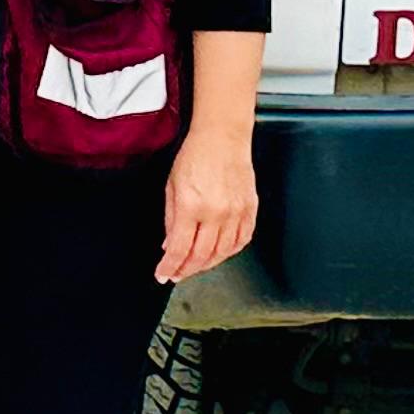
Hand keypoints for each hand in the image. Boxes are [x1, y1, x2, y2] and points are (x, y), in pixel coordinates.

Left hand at [157, 123, 257, 285]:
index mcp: (191, 206)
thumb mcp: (172, 187)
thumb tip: (170, 246)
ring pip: (223, 252)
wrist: (223, 138)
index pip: (180, 249)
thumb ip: (171, 220)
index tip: (163, 274)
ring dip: (207, 265)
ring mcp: (236, 212)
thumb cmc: (195, 156)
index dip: (170, 266)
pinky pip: (242, 240)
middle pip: (201, 256)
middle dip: (186, 270)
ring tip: (194, 267)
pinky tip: (219, 254)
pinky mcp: (250, 209)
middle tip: (176, 275)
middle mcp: (216, 213)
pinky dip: (230, 252)